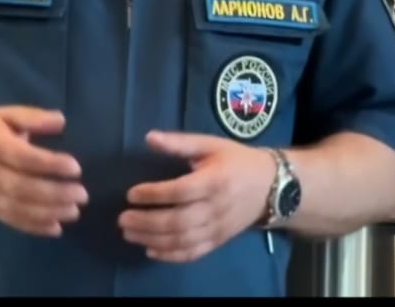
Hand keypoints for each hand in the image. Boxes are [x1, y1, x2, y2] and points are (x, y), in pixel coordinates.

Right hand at [0, 106, 86, 236]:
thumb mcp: (5, 114)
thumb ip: (33, 118)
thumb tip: (62, 121)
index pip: (25, 158)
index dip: (51, 164)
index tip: (76, 168)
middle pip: (23, 187)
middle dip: (55, 193)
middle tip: (82, 194)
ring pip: (18, 208)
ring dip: (49, 213)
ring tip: (74, 212)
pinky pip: (11, 220)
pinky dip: (34, 227)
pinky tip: (55, 228)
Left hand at [119, 131, 274, 262]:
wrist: (272, 187)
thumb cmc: (237, 161)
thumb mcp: (210, 145)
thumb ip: (180, 143)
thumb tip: (149, 138)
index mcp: (214, 181)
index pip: (180, 191)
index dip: (154, 194)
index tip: (131, 194)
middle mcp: (216, 208)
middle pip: (178, 221)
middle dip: (147, 222)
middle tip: (122, 218)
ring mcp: (219, 228)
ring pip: (183, 240)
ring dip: (153, 240)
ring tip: (129, 233)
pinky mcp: (220, 241)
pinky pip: (194, 253)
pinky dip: (171, 256)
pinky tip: (151, 251)